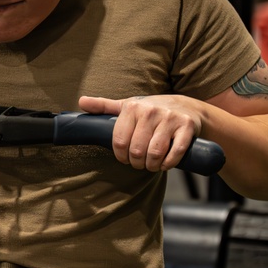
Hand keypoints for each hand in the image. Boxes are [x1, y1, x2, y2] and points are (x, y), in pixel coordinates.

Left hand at [79, 94, 201, 171]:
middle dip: (137, 163)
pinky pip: (174, 152)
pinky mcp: (186, 127)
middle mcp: (151, 111)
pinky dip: (168, 163)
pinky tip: (165, 164)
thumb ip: (104, 106)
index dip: (121, 156)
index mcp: (133, 107)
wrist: (186, 107)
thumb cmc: (151, 110)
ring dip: (152, 165)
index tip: (125, 158)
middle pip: (136, 150)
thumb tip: (81, 102)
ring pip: (154, 153)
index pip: (119, 141)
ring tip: (151, 165)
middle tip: (139, 163)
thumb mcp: (127, 106)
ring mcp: (170, 119)